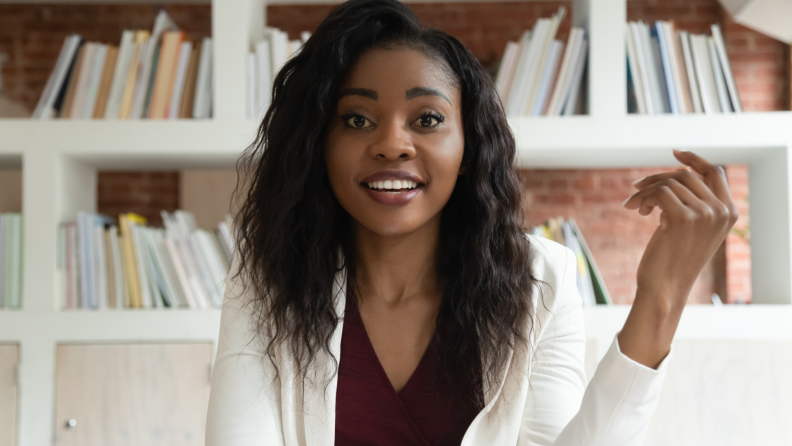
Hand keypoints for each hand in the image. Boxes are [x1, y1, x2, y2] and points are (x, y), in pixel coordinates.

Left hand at [617, 150, 738, 368]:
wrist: (664, 288)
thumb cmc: (673, 259)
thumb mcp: (691, 228)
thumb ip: (692, 203)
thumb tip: (677, 173)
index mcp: (728, 212)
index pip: (715, 172)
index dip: (694, 159)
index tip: (675, 152)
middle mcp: (721, 211)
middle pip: (686, 174)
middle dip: (658, 178)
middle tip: (637, 188)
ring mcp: (704, 214)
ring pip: (670, 182)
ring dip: (646, 190)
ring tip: (635, 206)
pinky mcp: (683, 218)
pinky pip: (660, 192)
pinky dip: (644, 197)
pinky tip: (638, 211)